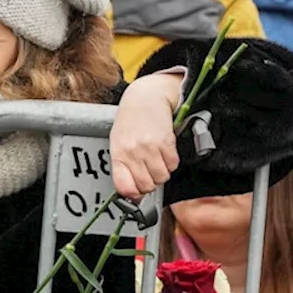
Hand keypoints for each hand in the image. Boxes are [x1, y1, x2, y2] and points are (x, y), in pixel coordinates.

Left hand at [110, 71, 182, 200]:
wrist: (146, 99)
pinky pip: (173, 164)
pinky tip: (164, 150)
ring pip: (162, 177)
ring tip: (157, 158)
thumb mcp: (119, 144)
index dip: (133, 194)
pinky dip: (171, 161)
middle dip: (151, 182)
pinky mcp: (166, 142)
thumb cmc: (131, 122)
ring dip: (162, 171)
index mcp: (119, 155)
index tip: (137, 191)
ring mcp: (149, 148)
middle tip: (150, 170)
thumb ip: (124, 168)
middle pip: (147, 186)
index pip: (124, 188)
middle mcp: (133, 153)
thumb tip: (133, 194)